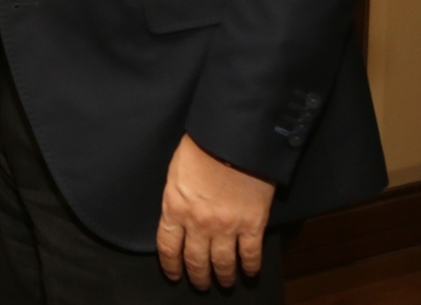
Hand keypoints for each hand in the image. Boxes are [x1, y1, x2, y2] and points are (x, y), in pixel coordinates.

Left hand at [156, 134, 275, 290]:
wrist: (233, 137)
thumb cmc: (200, 145)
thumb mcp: (176, 170)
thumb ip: (176, 196)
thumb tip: (178, 213)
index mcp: (175, 207)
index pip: (168, 247)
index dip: (171, 265)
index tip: (174, 275)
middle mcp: (199, 223)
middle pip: (196, 261)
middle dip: (198, 276)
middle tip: (201, 284)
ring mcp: (227, 226)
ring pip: (223, 264)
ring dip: (223, 277)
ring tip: (224, 282)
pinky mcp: (252, 224)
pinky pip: (250, 255)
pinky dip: (250, 267)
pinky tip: (249, 272)